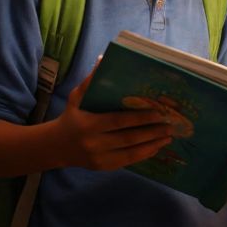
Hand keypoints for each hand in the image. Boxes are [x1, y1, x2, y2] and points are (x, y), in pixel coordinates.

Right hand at [51, 71, 172, 170]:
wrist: (57, 146)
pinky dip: (143, 154)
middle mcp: (94, 143)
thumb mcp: (76, 98)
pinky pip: (128, 161)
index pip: (118, 121)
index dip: (139, 118)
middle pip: (128, 138)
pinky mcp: (104, 167)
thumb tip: (104, 59)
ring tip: (168, 136)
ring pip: (131, 152)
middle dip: (151, 132)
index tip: (157, 112)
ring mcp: (99, 158)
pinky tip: (155, 147)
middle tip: (169, 124)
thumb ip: (91, 81)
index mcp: (89, 125)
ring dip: (152, 144)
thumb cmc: (71, 117)